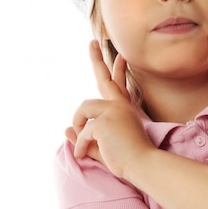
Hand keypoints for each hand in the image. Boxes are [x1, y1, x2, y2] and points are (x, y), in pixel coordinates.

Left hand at [66, 41, 153, 178]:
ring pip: (83, 110)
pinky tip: (86, 153)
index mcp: (123, 110)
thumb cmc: (126, 159)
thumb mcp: (101, 147)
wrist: (142, 164)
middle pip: (105, 78)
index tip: (121, 56)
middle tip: (92, 43)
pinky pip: (83, 130)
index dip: (118, 70)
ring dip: (79, 127)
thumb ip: (84, 138)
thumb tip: (66, 129)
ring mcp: (113, 110)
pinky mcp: (104, 119)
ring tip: (84, 145)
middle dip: (97, 59)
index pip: (118, 85)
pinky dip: (81, 144)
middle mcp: (119, 106)